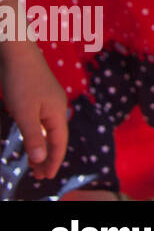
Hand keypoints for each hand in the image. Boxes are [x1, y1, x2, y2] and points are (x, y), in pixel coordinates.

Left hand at [0, 40, 68, 179]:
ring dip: (43, 147)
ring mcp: (50, 100)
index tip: (46, 177)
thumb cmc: (21, 81)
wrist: (18, 52)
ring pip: (49, 129)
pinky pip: (43, 121)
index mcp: (57, 112)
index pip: (59, 143)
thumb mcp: (24, 113)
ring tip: (35, 163)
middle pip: (56, 137)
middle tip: (39, 176)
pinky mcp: (40, 95)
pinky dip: (38, 134)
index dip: (54, 161)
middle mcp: (58, 107)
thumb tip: (40, 160)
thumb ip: (33, 137)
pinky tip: (33, 137)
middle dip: (49, 157)